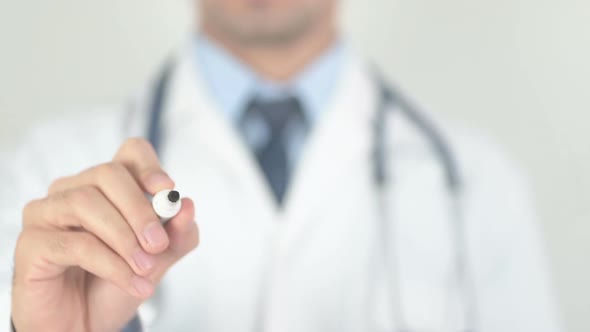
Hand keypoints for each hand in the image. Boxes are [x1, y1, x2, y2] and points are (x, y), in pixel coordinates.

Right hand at [11, 138, 198, 331]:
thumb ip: (177, 234)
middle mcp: (73, 191)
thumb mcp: (158, 259)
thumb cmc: (115, 285)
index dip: (149, 165)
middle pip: (108, 174)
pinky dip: (111, 264)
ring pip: (87, 203)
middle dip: (140, 209)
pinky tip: (132, 282)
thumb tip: (187, 205)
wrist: (84, 325)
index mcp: (107, 187)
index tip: (167, 190)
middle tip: (158, 244)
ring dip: (124, 239)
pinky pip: (75, 243)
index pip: (129, 153)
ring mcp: (47, 213)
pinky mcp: (32, 243)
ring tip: (146, 269)